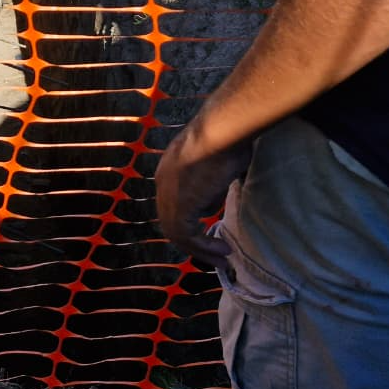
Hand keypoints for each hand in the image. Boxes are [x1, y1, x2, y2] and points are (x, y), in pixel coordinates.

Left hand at [155, 121, 252, 267]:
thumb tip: (213, 201)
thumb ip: (211, 185)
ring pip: (176, 232)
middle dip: (192, 241)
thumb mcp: (218, 166)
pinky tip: (222, 250)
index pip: (173, 203)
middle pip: (170, 220)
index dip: (190, 221)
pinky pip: (186, 235)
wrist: (222, 131)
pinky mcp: (179, 204)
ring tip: (221, 256)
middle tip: (214, 253)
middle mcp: (162, 182)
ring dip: (199, 249)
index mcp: (169, 170)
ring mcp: (168, 193)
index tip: (211, 232)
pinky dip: (203, 247)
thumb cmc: (226, 139)